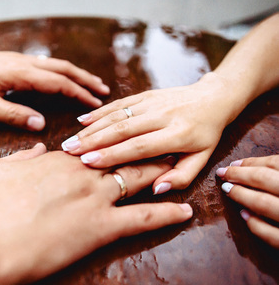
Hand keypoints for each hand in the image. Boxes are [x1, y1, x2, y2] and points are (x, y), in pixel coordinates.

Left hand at [0, 40, 108, 130]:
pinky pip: (43, 66)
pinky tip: (60, 80)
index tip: (96, 104)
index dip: (79, 93)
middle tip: (103, 91)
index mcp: (19, 72)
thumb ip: (12, 114)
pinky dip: (60, 73)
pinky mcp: (10, 63)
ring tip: (90, 84)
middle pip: (62, 68)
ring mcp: (17, 60)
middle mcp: (22, 62)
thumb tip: (41, 124)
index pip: (58, 82)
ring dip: (74, 74)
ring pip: (54, 65)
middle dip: (84, 79)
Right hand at [0, 144, 192, 284]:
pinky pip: (144, 218)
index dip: (112, 143)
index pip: (94, 146)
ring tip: (178, 165)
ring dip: (160, 171)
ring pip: (138, 179)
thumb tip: (37, 148)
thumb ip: (22, 157)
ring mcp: (95, 198)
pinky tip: (184, 211)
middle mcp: (83, 172)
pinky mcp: (103, 227)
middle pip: (122, 156)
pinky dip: (166, 214)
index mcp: (58, 160)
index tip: (125, 140)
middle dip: (144, 149)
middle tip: (163, 145)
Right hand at [62, 72, 246, 192]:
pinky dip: (100, 112)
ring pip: (117, 115)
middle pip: (123, 129)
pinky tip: (82, 120)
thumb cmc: (206, 134)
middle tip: (70, 152)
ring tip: (71, 141)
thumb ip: (181, 176)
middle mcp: (163, 116)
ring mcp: (152, 102)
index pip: (140, 146)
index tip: (89, 161)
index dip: (113, 154)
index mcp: (178, 135)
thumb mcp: (202, 158)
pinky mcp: (145, 94)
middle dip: (94, 141)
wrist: (213, 98)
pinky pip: (120, 103)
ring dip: (92, 128)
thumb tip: (157, 189)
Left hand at [216, 155, 278, 247]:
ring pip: (264, 204)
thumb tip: (256, 167)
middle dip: (239, 175)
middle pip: (265, 179)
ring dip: (242, 195)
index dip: (251, 162)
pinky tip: (244, 216)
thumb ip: (276, 173)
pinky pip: (272, 235)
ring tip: (228, 190)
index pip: (275, 164)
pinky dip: (256, 224)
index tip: (233, 163)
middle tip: (223, 173)